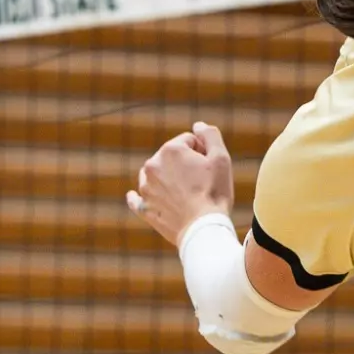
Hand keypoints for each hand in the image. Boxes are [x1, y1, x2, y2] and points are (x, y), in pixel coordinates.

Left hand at [126, 122, 233, 246]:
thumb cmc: (214, 192)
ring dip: (167, 178)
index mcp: (171, 150)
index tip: (210, 167)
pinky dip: (138, 197)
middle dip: (185, 164)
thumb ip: (209, 135)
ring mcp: (145, 188)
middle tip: (201, 181)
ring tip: (184, 193)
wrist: (203, 228)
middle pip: (172, 156)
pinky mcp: (143, 207)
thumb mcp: (221, 158)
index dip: (203, 151)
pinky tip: (132, 196)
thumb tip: (197, 126)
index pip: (189, 141)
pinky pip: (136, 199)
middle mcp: (152, 165)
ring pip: (156, 174)